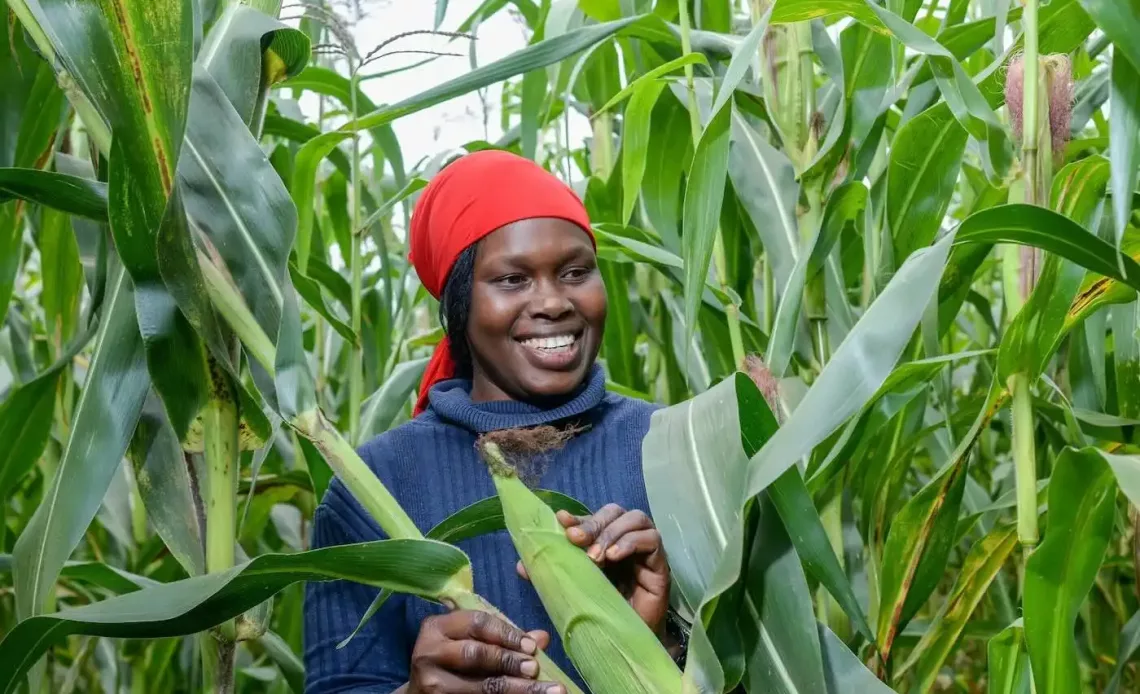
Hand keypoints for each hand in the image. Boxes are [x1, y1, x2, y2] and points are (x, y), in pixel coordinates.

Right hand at [406, 610, 565, 693]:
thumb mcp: (468, 641)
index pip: (477, 623)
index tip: (531, 646)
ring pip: (482, 686)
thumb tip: (542, 638)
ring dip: (517, 688)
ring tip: (544, 690)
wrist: (421, 692)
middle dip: (510, 661)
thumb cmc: (451, 661)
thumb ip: (502, 638)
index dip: (507, 633)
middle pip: (476, 654)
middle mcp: (429, 653)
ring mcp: (432, 683)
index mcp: (437, 627)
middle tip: (534, 668)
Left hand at [517, 504, 669, 635]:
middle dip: (593, 523)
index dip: (578, 517)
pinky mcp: (660, 563)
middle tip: (575, 540)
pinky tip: (613, 557)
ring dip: (611, 532)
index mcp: (604, 541)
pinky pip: (652, 539)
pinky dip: (630, 542)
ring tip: (596, 557)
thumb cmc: (600, 613)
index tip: (561, 521)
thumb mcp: (572, 589)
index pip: (593, 517)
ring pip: (635, 518)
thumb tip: (521, 565)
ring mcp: (645, 549)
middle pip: (614, 511)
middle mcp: (625, 539)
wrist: (626, 642)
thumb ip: (551, 574)